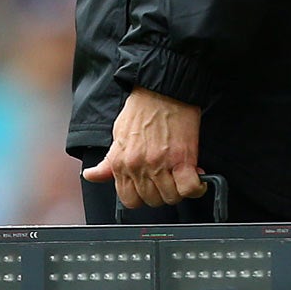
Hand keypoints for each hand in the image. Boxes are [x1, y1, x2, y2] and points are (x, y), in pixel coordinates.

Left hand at [82, 88, 204, 207]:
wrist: (162, 88)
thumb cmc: (142, 108)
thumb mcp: (118, 136)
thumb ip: (107, 162)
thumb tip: (91, 175)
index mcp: (121, 163)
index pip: (130, 200)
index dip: (144, 197)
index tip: (154, 188)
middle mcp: (138, 166)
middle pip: (152, 201)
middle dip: (164, 194)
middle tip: (171, 180)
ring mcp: (160, 164)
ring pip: (171, 197)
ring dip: (180, 191)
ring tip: (185, 178)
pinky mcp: (182, 158)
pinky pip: (189, 187)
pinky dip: (196, 188)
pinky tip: (198, 180)